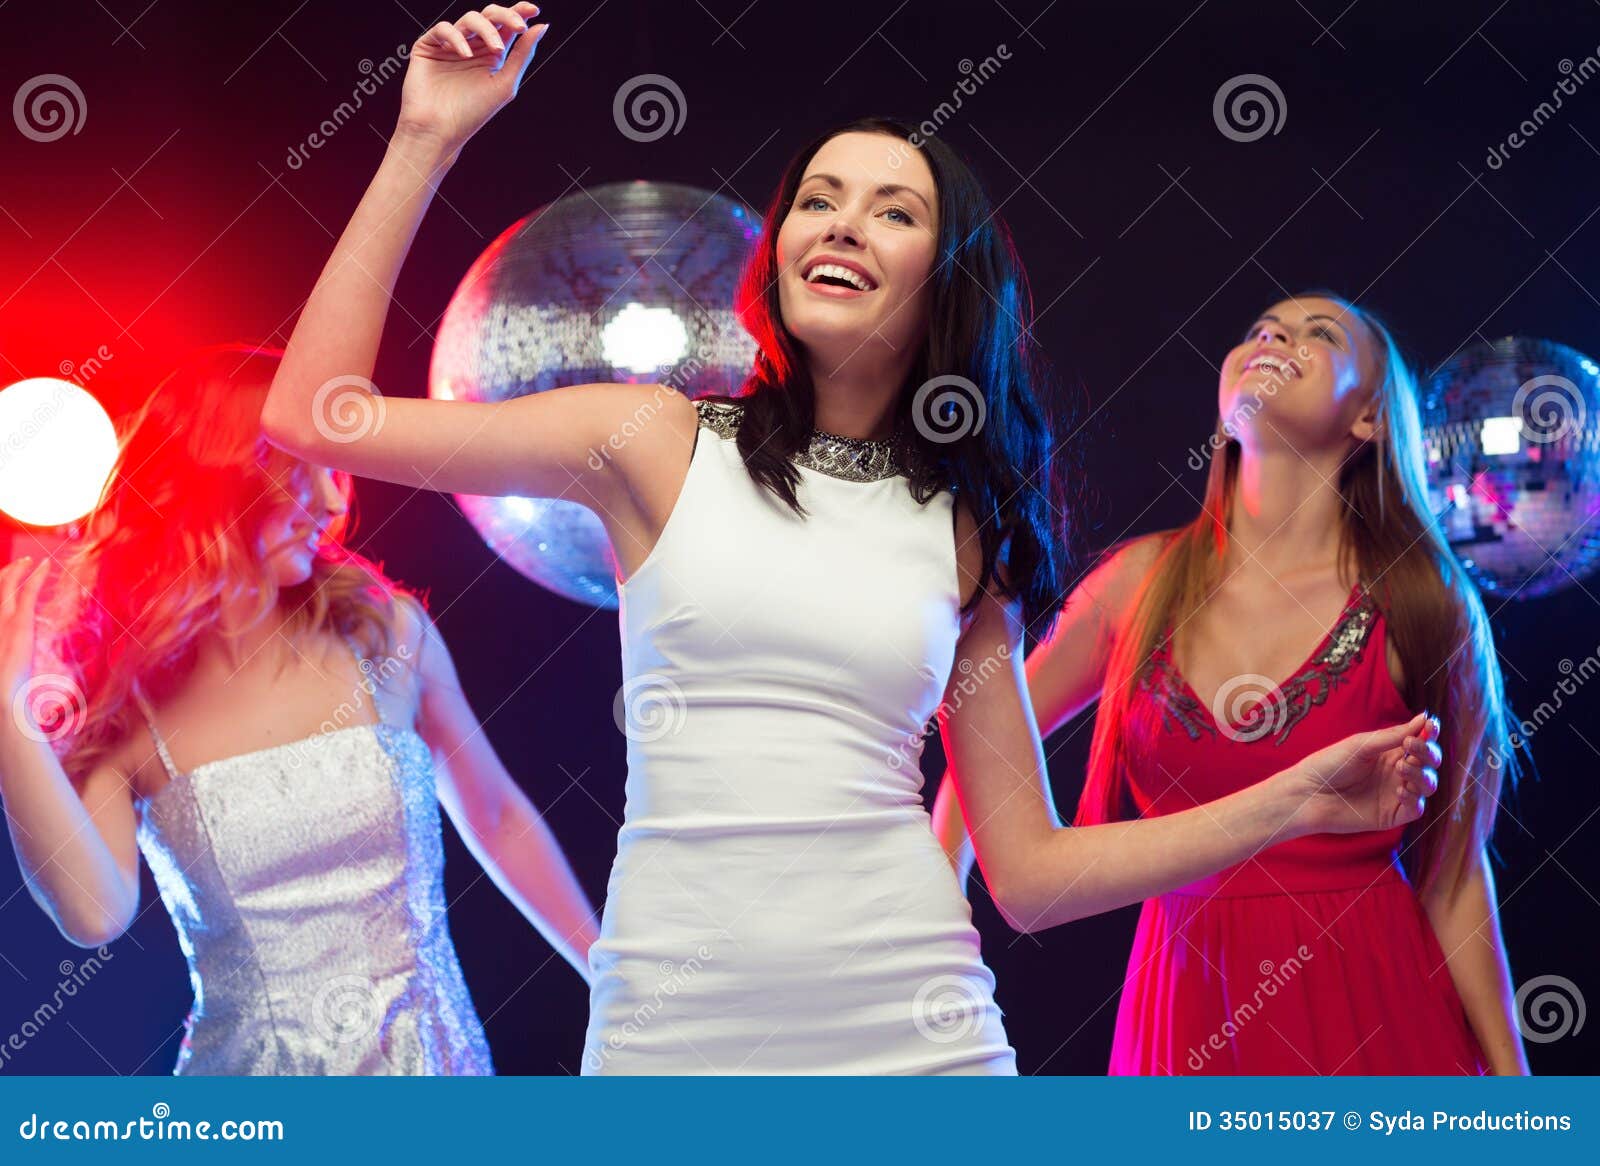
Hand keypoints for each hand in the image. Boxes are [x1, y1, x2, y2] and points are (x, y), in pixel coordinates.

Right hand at [0, 556, 47, 711]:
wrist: (1, 698)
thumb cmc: (4, 691)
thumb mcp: (6, 668)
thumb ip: (10, 657)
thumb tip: (13, 656)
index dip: (0, 588)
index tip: (6, 581)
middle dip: (5, 574)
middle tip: (17, 564)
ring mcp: (2, 621)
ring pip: (7, 586)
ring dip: (17, 570)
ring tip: (28, 560)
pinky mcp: (19, 623)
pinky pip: (27, 592)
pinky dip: (36, 576)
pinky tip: (43, 565)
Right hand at [395, 4, 548, 153]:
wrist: (440, 129)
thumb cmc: (472, 113)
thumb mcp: (505, 83)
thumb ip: (522, 54)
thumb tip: (542, 26)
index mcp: (492, 55)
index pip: (506, 26)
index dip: (519, 13)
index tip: (533, 10)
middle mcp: (473, 47)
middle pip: (490, 16)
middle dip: (506, 16)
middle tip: (518, 26)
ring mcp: (451, 45)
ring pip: (470, 19)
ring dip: (486, 29)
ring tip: (496, 49)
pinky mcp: (429, 46)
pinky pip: (444, 29)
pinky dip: (456, 37)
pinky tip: (464, 54)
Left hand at [1281, 711, 1441, 835]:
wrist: (1307, 794)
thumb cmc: (1329, 764)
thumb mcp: (1362, 745)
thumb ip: (1393, 736)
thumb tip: (1425, 718)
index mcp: (1390, 752)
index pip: (1420, 742)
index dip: (1429, 734)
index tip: (1430, 725)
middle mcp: (1397, 772)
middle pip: (1429, 763)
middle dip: (1427, 753)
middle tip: (1412, 746)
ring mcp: (1396, 794)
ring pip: (1428, 785)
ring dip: (1421, 774)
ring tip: (1401, 767)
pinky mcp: (1392, 815)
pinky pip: (1416, 808)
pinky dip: (1414, 797)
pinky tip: (1400, 789)